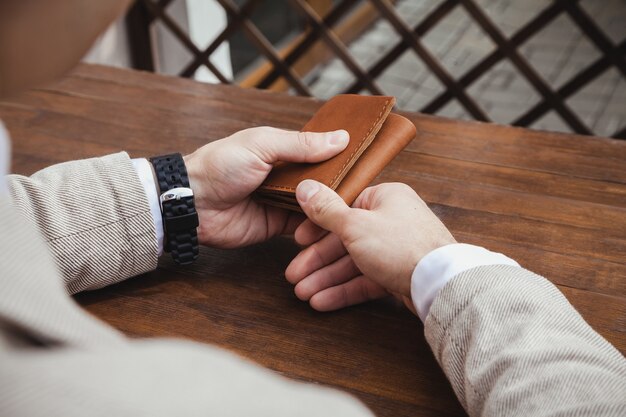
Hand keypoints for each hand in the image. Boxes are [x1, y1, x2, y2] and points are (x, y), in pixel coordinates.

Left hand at [183, 127, 348, 248]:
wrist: (193, 203)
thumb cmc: (221, 165)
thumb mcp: (262, 145)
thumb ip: (301, 144)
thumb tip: (340, 138)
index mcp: (283, 151)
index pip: (320, 153)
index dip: (341, 157)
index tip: (366, 160)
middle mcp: (287, 176)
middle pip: (322, 182)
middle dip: (339, 186)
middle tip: (363, 191)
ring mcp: (283, 202)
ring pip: (317, 205)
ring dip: (329, 207)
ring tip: (348, 210)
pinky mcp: (278, 226)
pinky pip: (304, 227)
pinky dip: (316, 227)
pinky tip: (330, 226)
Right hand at [285, 181, 455, 311]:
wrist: (441, 283)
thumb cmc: (401, 246)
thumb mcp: (354, 224)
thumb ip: (326, 209)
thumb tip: (304, 187)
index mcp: (384, 198)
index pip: (342, 209)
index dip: (316, 227)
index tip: (297, 242)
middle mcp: (391, 220)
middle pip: (345, 240)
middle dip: (317, 261)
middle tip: (293, 277)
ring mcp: (396, 249)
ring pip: (354, 263)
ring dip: (327, 278)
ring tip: (303, 294)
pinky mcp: (400, 273)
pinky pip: (366, 280)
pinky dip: (345, 290)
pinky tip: (322, 301)